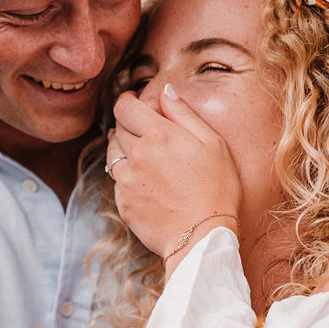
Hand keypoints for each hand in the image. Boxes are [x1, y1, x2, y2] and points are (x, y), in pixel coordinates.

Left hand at [107, 84, 240, 260]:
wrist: (203, 236)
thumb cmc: (216, 189)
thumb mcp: (212, 143)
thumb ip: (184, 114)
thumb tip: (165, 91)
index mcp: (157, 135)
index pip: (124, 107)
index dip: (126, 100)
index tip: (132, 101)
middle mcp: (136, 155)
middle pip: (117, 129)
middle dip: (128, 125)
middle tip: (144, 130)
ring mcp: (127, 181)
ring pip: (112, 155)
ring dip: (122, 149)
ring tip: (141, 153)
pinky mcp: (124, 204)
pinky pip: (118, 182)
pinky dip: (126, 176)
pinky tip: (146, 182)